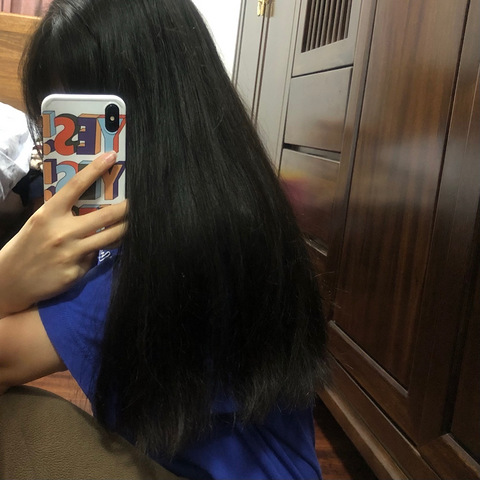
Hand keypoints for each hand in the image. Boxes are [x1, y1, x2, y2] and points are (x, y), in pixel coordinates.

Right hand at [0, 151, 126, 316]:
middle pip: (106, 214)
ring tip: (136, 222)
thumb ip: (64, 213)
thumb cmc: (29, 245)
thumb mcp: (41, 222)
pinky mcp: (76, 271)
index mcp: (49, 213)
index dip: (94, 169)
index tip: (111, 156)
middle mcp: (61, 232)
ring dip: (126, 229)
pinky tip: (99, 251)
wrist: (10, 280)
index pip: (75, 187)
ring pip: (110, 237)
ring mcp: (70, 253)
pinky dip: (100, 253)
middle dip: (128, 207)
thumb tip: (95, 204)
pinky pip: (96, 258)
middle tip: (142, 199)